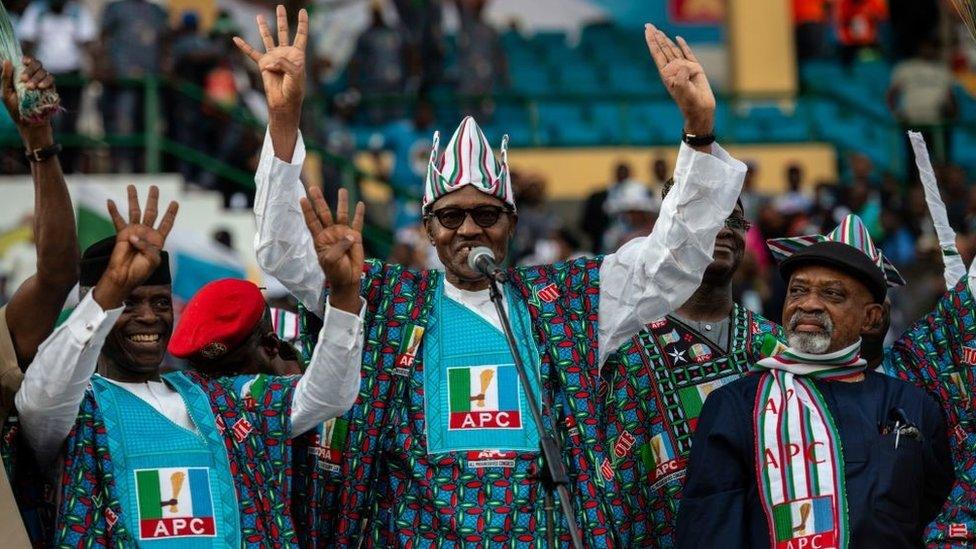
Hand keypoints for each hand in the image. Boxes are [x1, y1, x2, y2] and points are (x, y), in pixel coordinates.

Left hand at [1, 57, 55, 137]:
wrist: (29, 123)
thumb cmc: (15, 109)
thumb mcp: (6, 93)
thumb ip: (5, 77)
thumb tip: (6, 61)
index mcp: (22, 75)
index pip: (26, 62)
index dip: (26, 59)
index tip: (23, 61)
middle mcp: (33, 76)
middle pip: (36, 64)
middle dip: (30, 69)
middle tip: (23, 79)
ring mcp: (43, 82)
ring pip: (44, 71)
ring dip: (36, 77)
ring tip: (31, 88)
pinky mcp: (51, 89)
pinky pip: (51, 79)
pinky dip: (46, 82)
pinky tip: (41, 87)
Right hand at [93, 186, 177, 308]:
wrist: (125, 276)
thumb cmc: (141, 270)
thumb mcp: (152, 259)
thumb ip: (148, 246)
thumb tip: (134, 235)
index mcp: (157, 240)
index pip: (166, 223)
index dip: (171, 213)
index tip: (175, 202)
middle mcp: (146, 233)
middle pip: (151, 212)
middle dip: (153, 200)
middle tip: (154, 187)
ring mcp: (134, 232)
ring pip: (134, 211)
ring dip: (133, 199)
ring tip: (131, 186)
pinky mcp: (122, 234)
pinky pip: (117, 220)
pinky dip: (113, 211)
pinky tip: (109, 201)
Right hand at [234, 5, 306, 120]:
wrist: (284, 102)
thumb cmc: (294, 90)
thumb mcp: (295, 75)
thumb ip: (285, 63)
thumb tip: (270, 60)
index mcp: (297, 55)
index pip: (300, 35)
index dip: (302, 23)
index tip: (303, 11)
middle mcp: (285, 53)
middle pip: (283, 32)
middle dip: (282, 19)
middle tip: (280, 6)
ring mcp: (273, 58)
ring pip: (268, 38)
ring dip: (263, 27)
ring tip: (260, 16)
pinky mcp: (263, 64)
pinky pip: (251, 53)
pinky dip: (244, 46)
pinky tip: (236, 39)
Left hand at [300, 187, 364, 312]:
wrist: (347, 279)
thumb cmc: (335, 271)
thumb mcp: (331, 260)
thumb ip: (339, 247)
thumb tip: (350, 235)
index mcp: (320, 238)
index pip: (312, 221)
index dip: (307, 210)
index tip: (302, 198)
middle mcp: (330, 232)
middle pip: (324, 213)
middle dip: (318, 200)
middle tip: (313, 187)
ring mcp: (343, 233)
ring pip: (342, 214)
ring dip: (342, 202)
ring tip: (342, 189)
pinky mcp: (355, 237)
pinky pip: (357, 223)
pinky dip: (359, 214)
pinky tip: (360, 204)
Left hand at [644, 24, 714, 134]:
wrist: (700, 108)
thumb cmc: (688, 100)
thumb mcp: (682, 88)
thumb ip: (681, 75)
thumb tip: (683, 65)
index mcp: (667, 73)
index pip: (657, 54)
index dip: (652, 42)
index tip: (646, 31)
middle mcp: (674, 69)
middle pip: (663, 49)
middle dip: (656, 37)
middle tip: (648, 26)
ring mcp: (684, 68)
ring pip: (674, 50)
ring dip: (666, 40)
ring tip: (659, 31)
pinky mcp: (695, 69)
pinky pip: (688, 54)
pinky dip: (683, 45)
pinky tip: (678, 38)